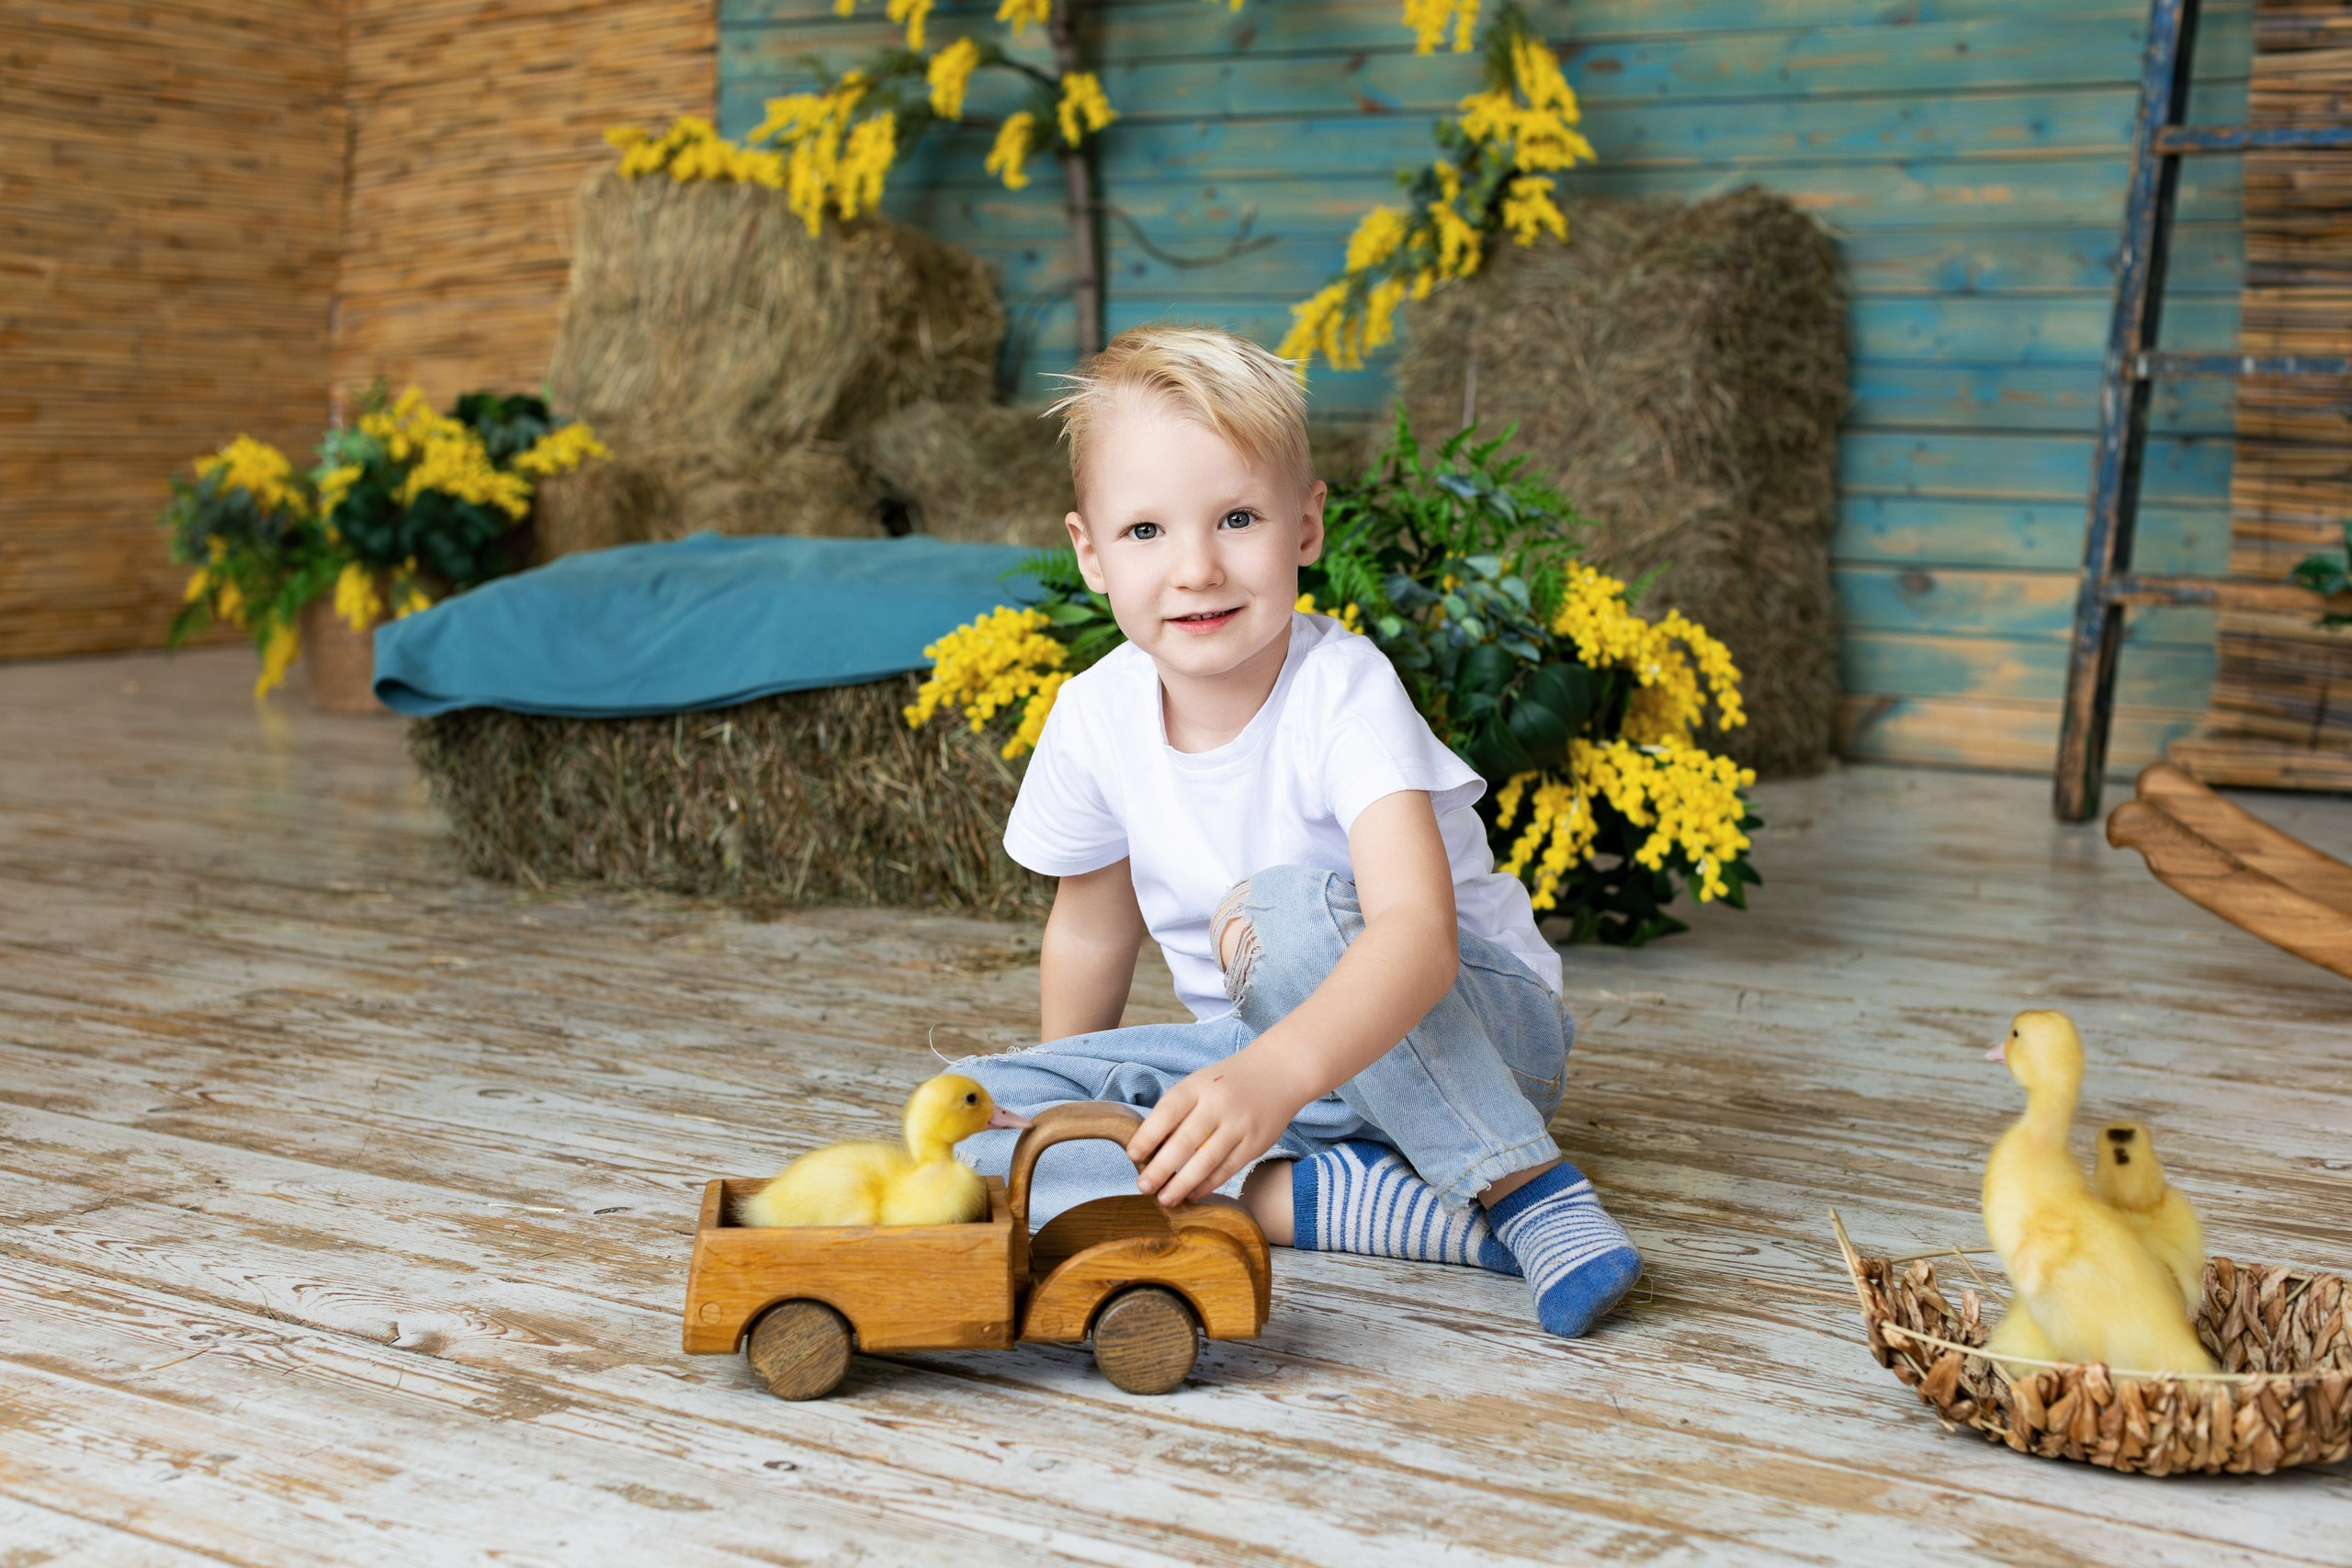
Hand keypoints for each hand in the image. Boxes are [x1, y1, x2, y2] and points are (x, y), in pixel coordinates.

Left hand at [1127, 1047, 1312, 1206]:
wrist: (1277, 1073)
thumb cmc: (1226, 1083)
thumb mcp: (1199, 1085)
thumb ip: (1176, 1112)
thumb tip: (1148, 1150)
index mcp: (1197, 1086)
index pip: (1168, 1112)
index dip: (1148, 1135)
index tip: (1132, 1156)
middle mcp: (1218, 1105)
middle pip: (1185, 1141)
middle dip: (1161, 1168)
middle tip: (1143, 1187)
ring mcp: (1239, 1125)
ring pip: (1207, 1160)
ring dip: (1183, 1184)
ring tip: (1165, 1199)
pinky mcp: (1255, 1143)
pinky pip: (1227, 1169)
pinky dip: (1207, 1184)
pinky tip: (1192, 1194)